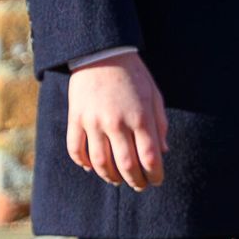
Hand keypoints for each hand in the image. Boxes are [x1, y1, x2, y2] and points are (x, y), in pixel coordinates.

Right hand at [65, 52, 169, 188]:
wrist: (102, 52)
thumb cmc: (133, 74)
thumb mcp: (154, 95)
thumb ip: (160, 124)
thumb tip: (162, 152)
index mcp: (140, 117)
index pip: (150, 157)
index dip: (155, 175)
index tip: (156, 181)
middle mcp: (117, 122)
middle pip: (126, 166)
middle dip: (135, 181)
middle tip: (139, 186)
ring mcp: (94, 121)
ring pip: (100, 163)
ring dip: (110, 177)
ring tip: (117, 181)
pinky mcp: (76, 118)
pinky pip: (76, 149)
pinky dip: (83, 163)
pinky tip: (91, 168)